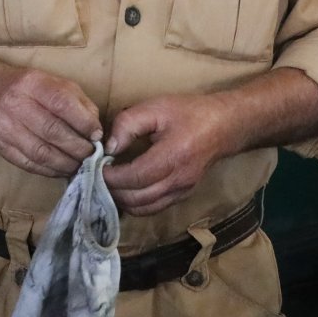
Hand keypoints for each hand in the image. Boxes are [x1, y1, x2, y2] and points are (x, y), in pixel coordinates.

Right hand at [0, 69, 102, 177]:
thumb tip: (96, 132)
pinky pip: (30, 165)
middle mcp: (16, 104)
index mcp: (33, 83)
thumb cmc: (33, 90)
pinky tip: (62, 168)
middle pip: (53, 132)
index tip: (97, 135)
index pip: (62, 104)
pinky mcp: (2, 148)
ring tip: (79, 164)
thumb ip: (80, 104)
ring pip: (42, 153)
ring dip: (66, 163)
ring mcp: (6, 128)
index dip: (84, 123)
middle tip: (91, 154)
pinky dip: (51, 171)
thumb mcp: (58, 84)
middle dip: (78, 147)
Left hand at [101, 95, 230, 215]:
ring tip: (107, 184)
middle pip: (137, 199)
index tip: (93, 167)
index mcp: (173, 156)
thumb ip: (128, 124)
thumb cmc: (189, 113)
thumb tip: (108, 147)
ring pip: (144, 208)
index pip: (135, 177)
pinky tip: (124, 189)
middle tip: (94, 177)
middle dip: (111, 191)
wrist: (223, 126)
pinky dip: (135, 203)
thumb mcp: (156, 107)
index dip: (111, 176)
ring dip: (122, 200)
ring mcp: (182, 191)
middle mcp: (179, 180)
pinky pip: (154, 208)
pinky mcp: (183, 196)